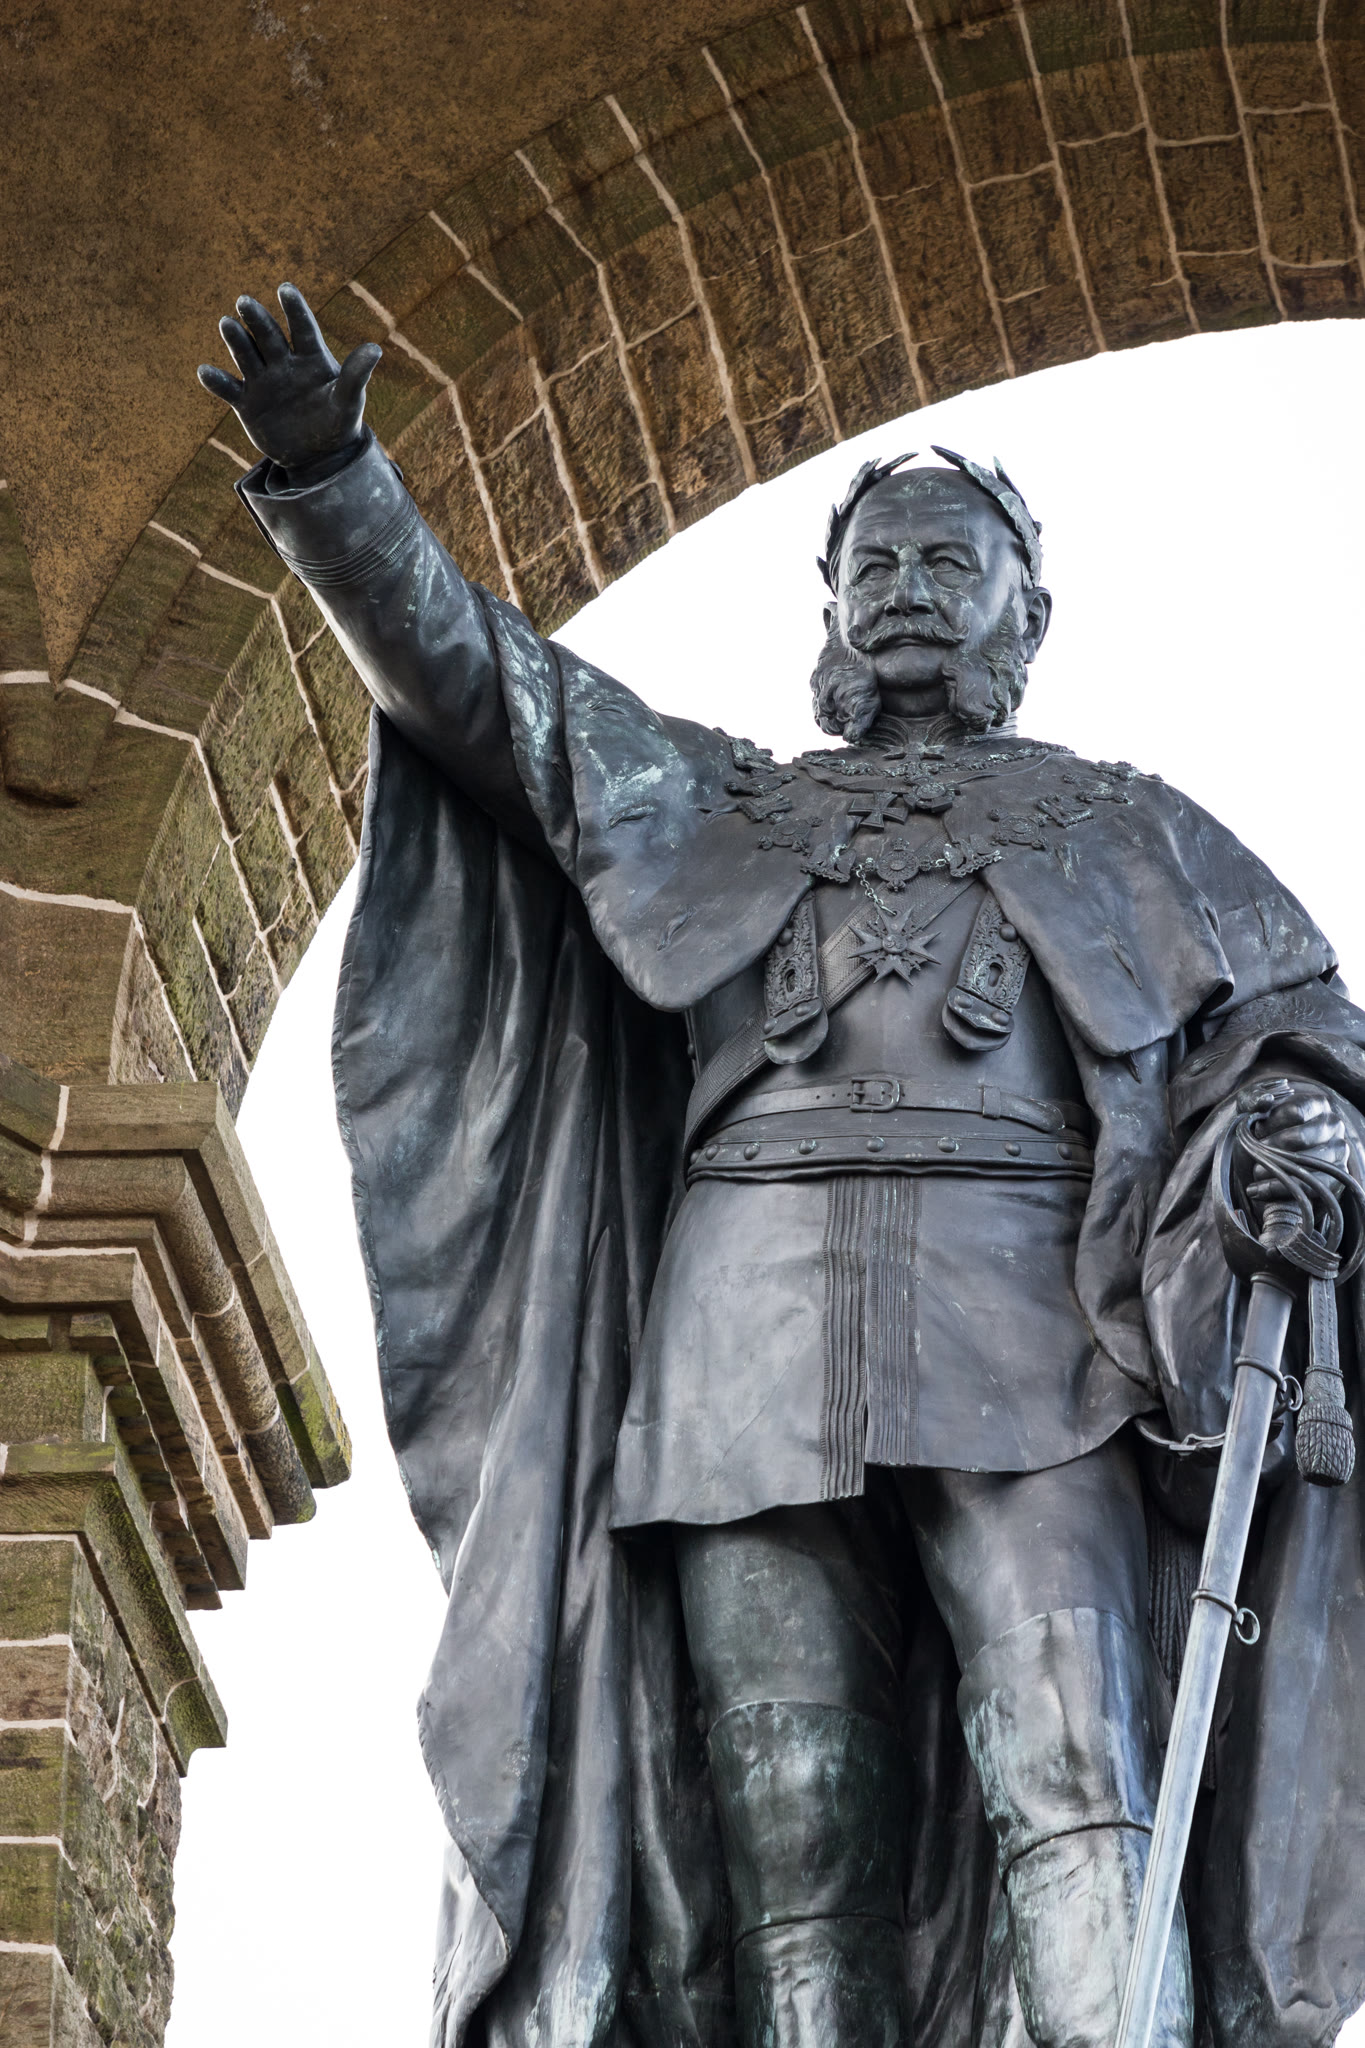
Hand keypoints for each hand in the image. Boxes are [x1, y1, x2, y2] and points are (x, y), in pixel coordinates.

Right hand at [197, 284, 381, 477]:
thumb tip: (375, 349)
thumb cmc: (338, 424)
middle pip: (268, 335)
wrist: (319, 457)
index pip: (302, 328)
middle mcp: (283, 363)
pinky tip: (205, 372)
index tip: (285, 290)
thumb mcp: (349, 402)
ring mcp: (263, 381)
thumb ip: (356, 375)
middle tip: (244, 302)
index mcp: (310, 358)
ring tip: (227, 324)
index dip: (294, 309)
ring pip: (246, 353)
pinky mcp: (246, 402)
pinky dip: (216, 381)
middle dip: (257, 319)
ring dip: (236, 339)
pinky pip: (228, 388)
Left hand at [1241, 1078, 1351, 1218]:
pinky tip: (1257, 1190)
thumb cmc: (1262, 1130)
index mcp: (1317, 1105)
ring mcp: (1337, 1153)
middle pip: (1301, 1137)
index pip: (1295, 1111)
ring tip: (1255, 1171)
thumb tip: (1265, 1100)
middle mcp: (1332, 1126)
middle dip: (1270, 1148)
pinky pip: (1309, 1187)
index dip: (1270, 1123)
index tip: (1256, 1131)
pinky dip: (1278, 1189)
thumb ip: (1253, 1099)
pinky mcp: (1334, 1179)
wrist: (1268, 1161)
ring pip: (1306, 1163)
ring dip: (1273, 1169)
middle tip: (1253, 1153)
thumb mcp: (1252, 1109)